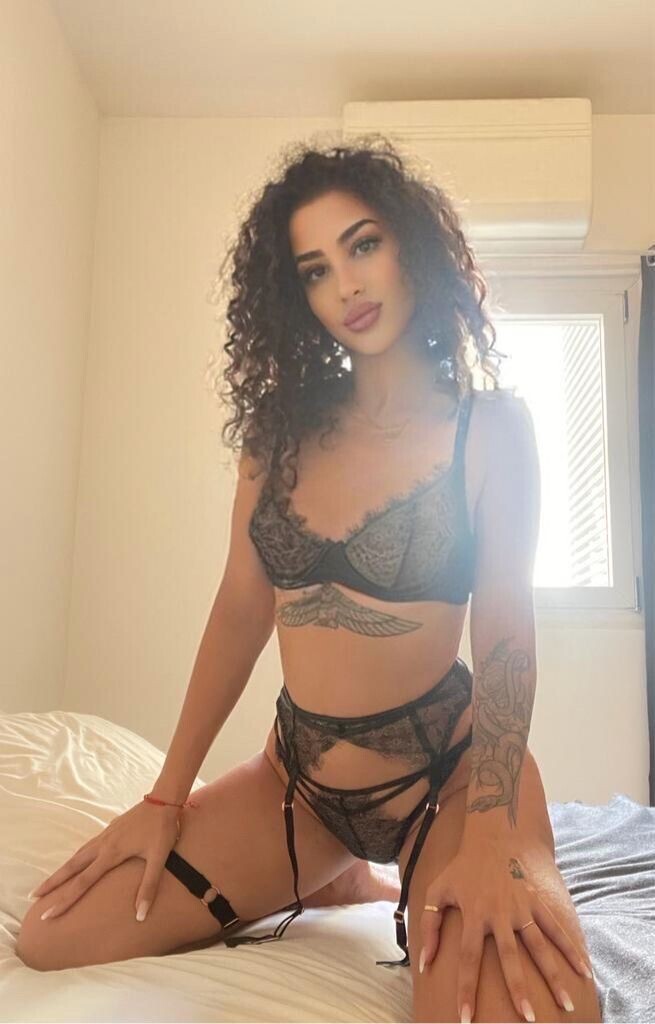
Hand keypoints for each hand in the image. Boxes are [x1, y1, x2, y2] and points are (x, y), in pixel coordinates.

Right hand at [28, 800, 180, 922]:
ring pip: (78, 855)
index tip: (48, 915)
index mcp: (111, 853)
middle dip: (52, 882)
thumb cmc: (162, 829)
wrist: (164, 799)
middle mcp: (103, 844)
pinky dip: (76, 858)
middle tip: (34, 896)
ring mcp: (105, 834)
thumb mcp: (159, 858)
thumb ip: (149, 886)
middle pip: (71, 866)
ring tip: (51, 882)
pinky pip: (87, 847)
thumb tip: (140, 915)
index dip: (65, 900)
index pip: (82, 882)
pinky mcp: (111, 828)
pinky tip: (78, 861)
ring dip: (63, 869)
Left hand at [418, 834, 593, 1023]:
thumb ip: (429, 926)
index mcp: (473, 914)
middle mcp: (499, 914)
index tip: (466, 1018)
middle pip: (509, 958)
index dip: (466, 988)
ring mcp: (521, 907)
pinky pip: (556, 928)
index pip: (467, 958)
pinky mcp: (538, 901)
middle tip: (528, 1019)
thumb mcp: (438, 890)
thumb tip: (423, 962)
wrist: (494, 837)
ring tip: (566, 1006)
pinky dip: (570, 948)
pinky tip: (584, 971)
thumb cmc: (462, 868)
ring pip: (539, 947)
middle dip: (518, 989)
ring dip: (553, 976)